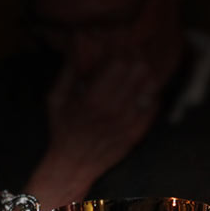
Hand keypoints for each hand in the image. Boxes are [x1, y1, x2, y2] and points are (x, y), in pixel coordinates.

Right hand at [43, 57, 159, 185]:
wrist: (72, 165)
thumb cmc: (62, 131)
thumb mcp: (55, 100)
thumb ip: (67, 72)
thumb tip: (75, 44)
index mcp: (92, 99)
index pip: (119, 63)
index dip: (121, 50)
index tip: (117, 48)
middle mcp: (113, 110)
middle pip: (138, 70)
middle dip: (135, 58)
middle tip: (129, 56)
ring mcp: (128, 123)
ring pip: (150, 85)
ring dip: (144, 74)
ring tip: (136, 72)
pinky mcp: (137, 132)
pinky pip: (153, 105)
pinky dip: (149, 94)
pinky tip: (140, 91)